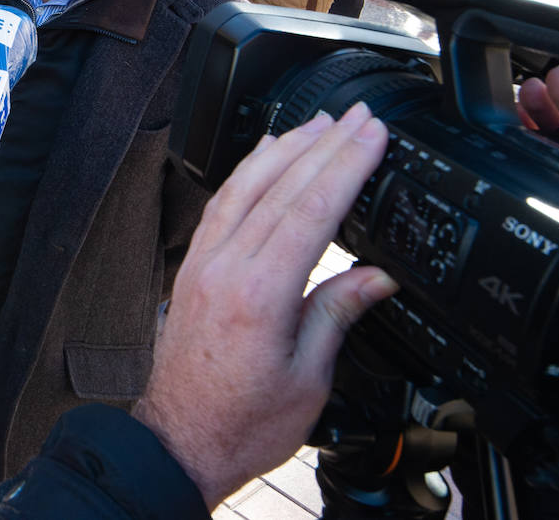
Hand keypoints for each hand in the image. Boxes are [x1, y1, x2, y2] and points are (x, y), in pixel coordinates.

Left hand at [131, 103, 396, 507]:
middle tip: (356, 115)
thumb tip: (378, 276)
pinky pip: (220, 205)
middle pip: (279, 187)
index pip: (311, 209)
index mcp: (259, 294)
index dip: (346, 165)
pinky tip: (265, 159)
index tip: (372, 134)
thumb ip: (337, 314)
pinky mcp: (191, 269)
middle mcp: (224, 268)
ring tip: (318, 123)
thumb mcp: (309, 377)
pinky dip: (246, 173)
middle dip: (323, 144)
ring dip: (284, 148)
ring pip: (243, 186)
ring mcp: (202, 264)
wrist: (181, 442)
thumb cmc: (241, 422)